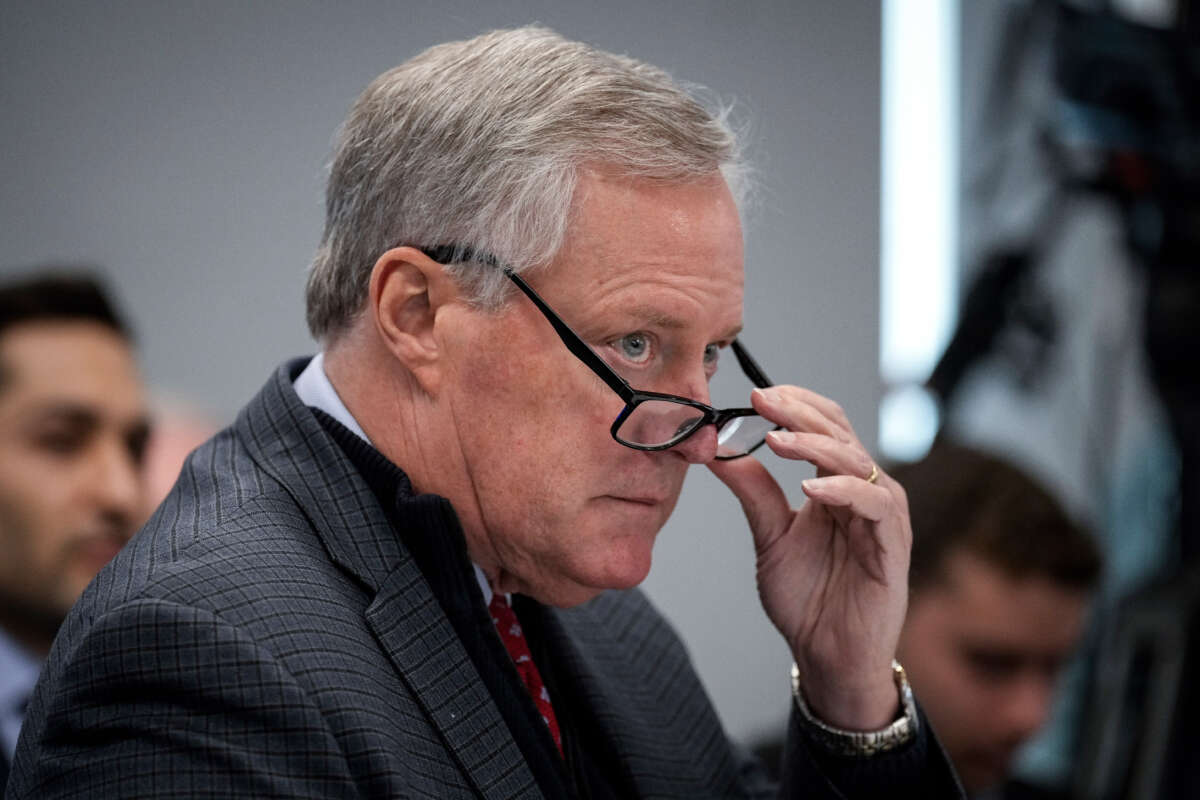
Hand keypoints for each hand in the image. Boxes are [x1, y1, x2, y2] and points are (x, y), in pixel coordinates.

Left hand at [707, 386, 910, 730]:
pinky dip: (842, 490)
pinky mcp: (893, 542)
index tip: (754, 394)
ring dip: (816, 444)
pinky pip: (874, 504)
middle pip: (839, 431)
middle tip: (761, 399)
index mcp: (835, 483)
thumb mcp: (770, 536)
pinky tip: (810, 488)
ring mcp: (881, 514)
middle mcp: (863, 491)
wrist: (828, 656)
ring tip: (776, 440)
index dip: (794, 405)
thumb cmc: (807, 599)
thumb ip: (753, 492)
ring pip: (856, 460)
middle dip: (799, 411)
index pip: (824, 425)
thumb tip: (718, 450)